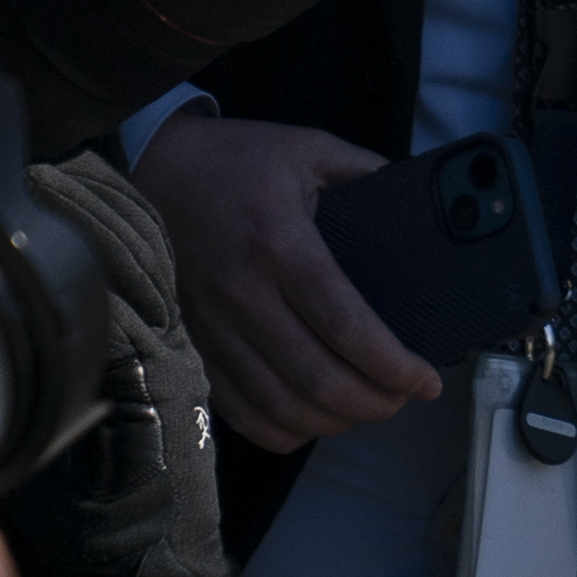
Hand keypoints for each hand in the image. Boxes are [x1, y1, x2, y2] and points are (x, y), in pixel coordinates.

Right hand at [135, 112, 441, 448]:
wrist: (151, 168)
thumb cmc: (232, 159)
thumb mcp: (307, 147)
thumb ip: (365, 171)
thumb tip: (418, 198)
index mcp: (281, 245)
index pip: (347, 327)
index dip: (393, 365)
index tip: (425, 380)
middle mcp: (245, 294)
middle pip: (318, 379)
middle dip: (374, 402)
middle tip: (403, 398)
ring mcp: (214, 326)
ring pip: (279, 405)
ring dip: (332, 421)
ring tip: (367, 409)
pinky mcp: (194, 343)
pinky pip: (236, 408)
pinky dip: (279, 429)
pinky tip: (310, 421)